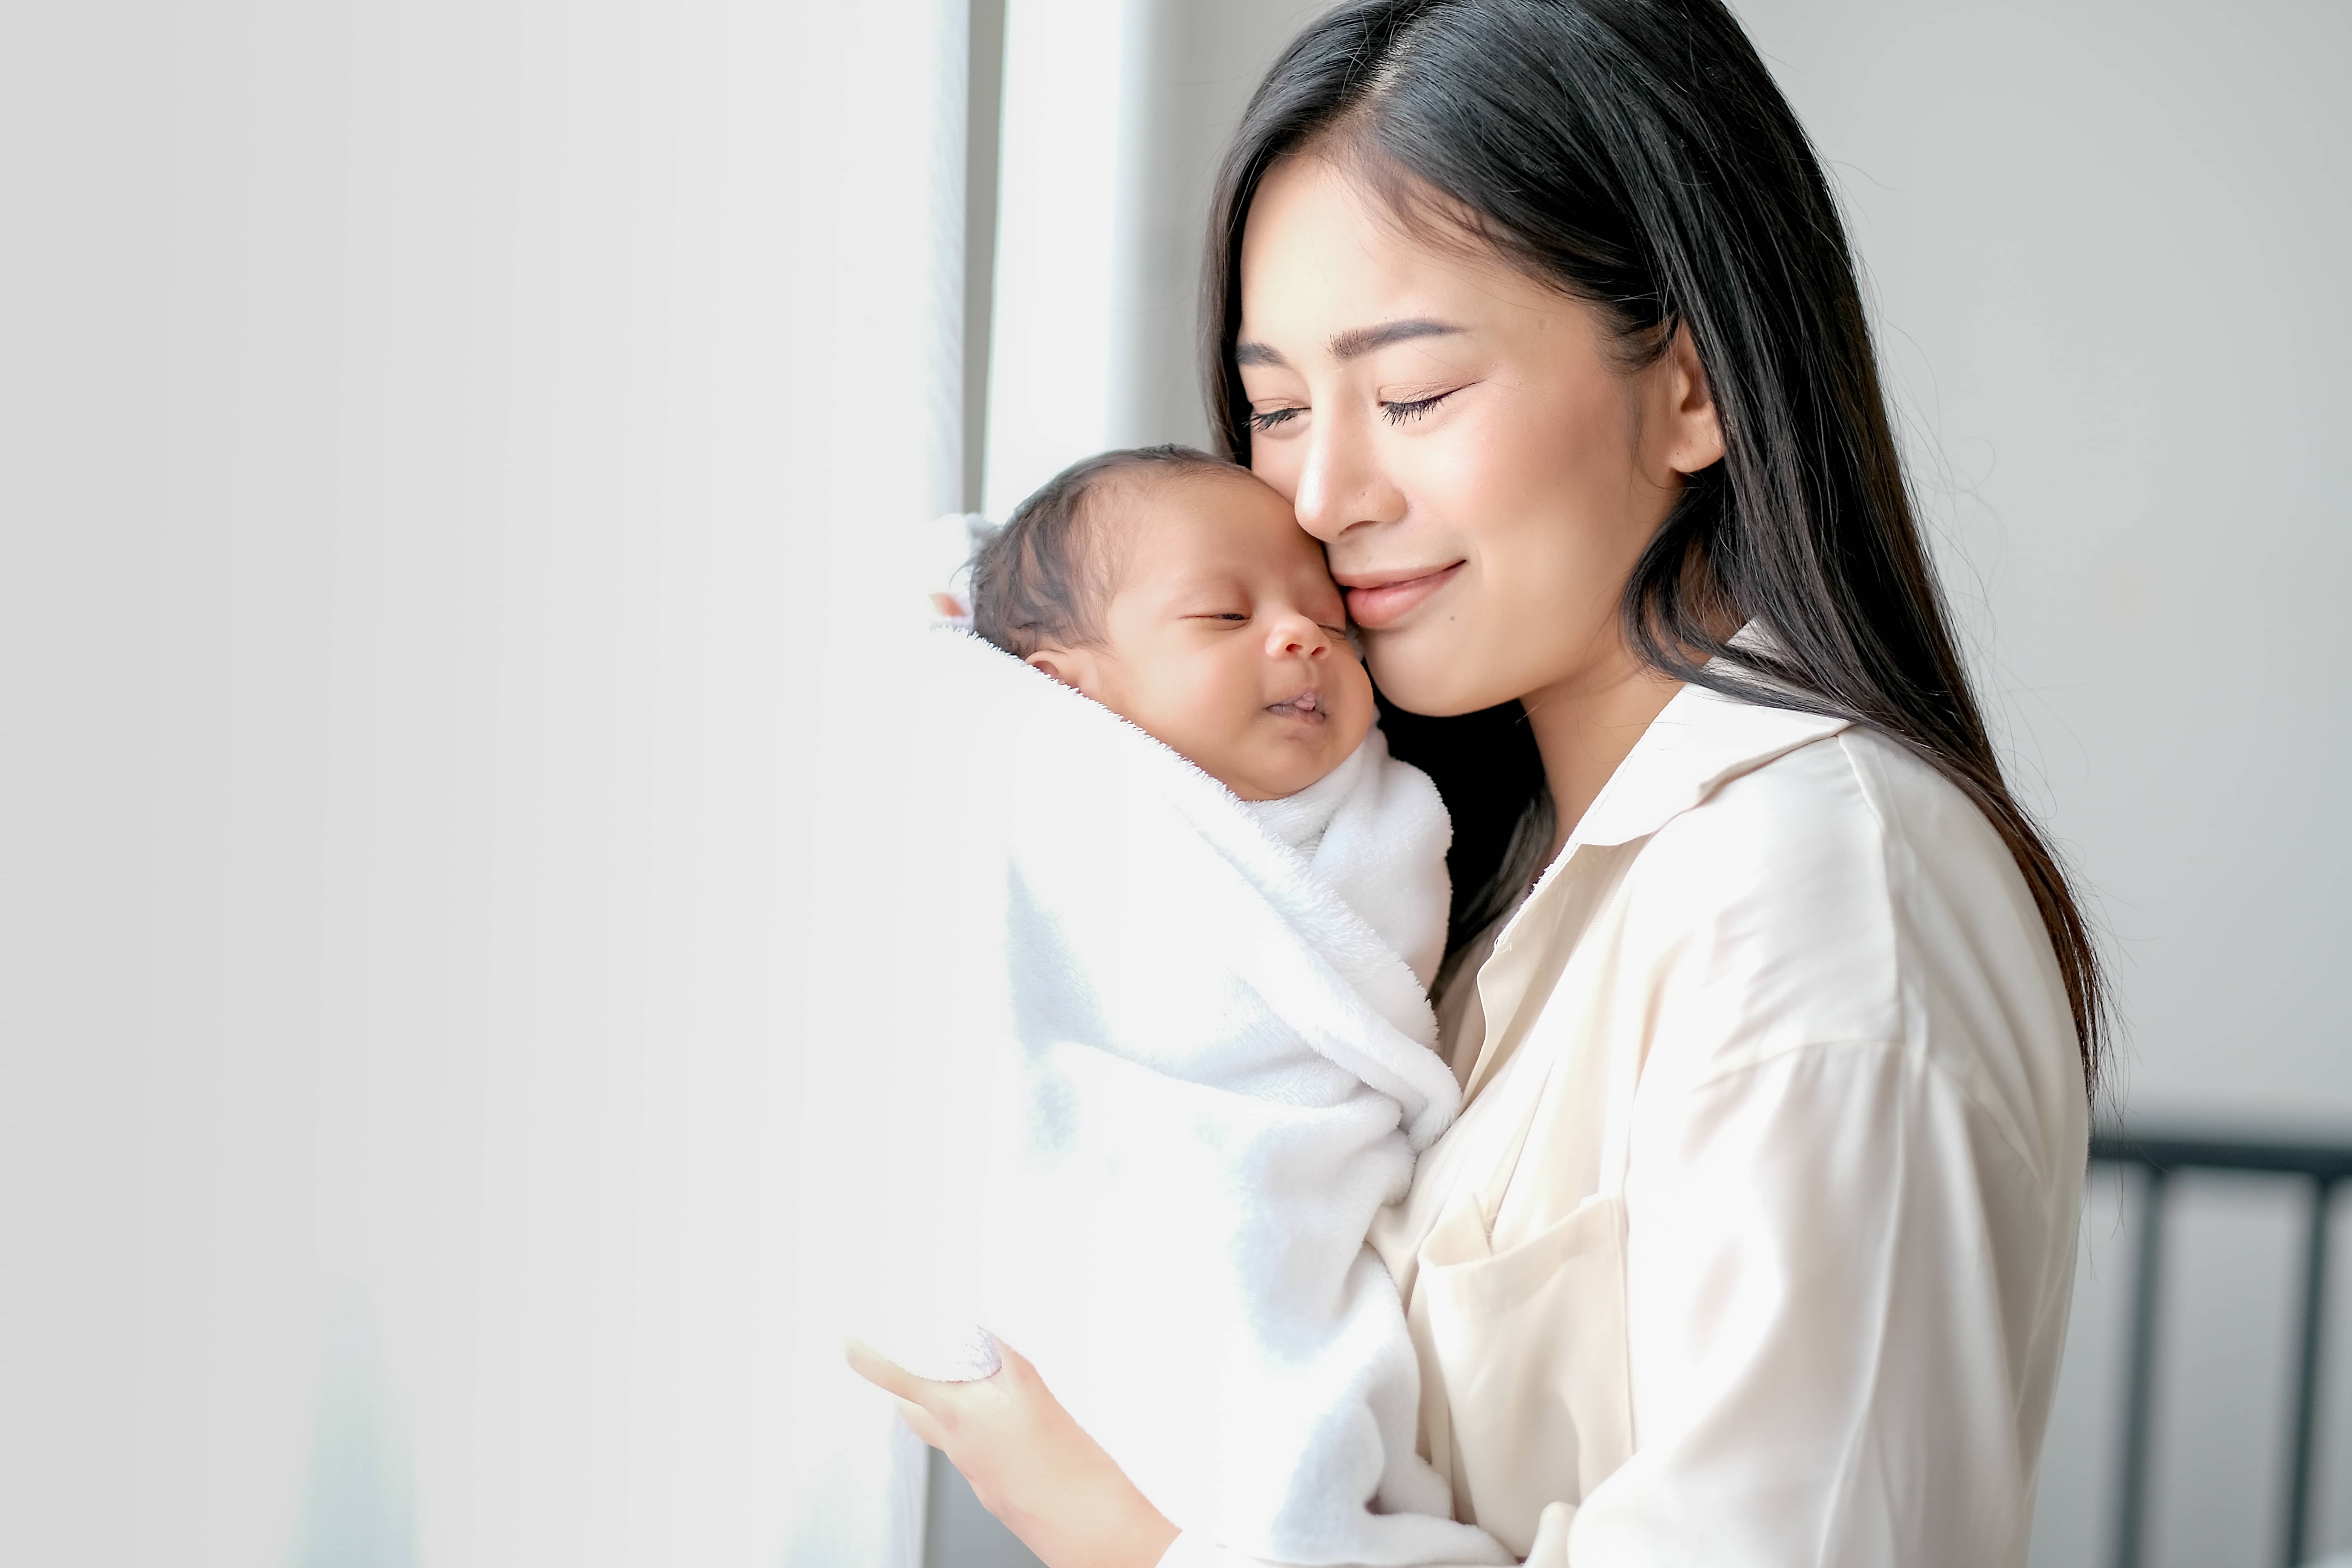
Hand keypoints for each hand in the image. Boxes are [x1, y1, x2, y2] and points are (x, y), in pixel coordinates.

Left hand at [846, 1337, 1178, 1567]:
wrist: (1084, 1522)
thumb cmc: (1061, 1462)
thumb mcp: (1032, 1385)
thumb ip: (1002, 1349)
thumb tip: (982, 1321)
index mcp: (957, 1415)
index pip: (898, 1381)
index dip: (869, 1360)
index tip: (851, 1344)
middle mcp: (957, 1445)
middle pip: (913, 1411)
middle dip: (907, 1383)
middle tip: (915, 1355)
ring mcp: (974, 1470)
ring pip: (944, 1432)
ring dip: (945, 1405)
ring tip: (971, 1382)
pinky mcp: (995, 1485)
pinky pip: (975, 1450)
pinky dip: (979, 1429)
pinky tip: (1007, 1421)